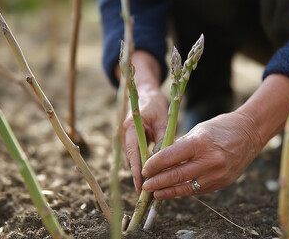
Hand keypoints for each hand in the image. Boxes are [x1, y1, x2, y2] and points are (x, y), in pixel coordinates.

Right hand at [118, 51, 167, 194]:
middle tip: (146, 194)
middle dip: (139, 177)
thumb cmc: (154, 104)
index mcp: (130, 128)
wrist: (144, 93)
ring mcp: (127, 138)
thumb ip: (163, 138)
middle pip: (132, 160)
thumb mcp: (162, 120)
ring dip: (141, 173)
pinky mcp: (132, 141)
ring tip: (149, 190)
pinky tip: (151, 176)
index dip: (137, 173)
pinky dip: (143, 165)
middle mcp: (125, 135)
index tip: (142, 187)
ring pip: (134, 160)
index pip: (133, 155)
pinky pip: (137, 155)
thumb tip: (163, 159)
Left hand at [141, 111, 262, 198]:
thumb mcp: (198, 130)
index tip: (144, 169)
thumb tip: (159, 160)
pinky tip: (172, 191)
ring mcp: (218, 174)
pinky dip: (183, 190)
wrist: (250, 132)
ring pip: (186, 187)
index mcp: (200, 142)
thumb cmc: (221, 127)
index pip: (170, 157)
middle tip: (146, 185)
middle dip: (158, 182)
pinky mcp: (223, 182)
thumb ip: (180, 146)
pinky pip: (198, 189)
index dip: (154, 165)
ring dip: (168, 191)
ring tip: (155, 193)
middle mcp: (210, 160)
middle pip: (176, 175)